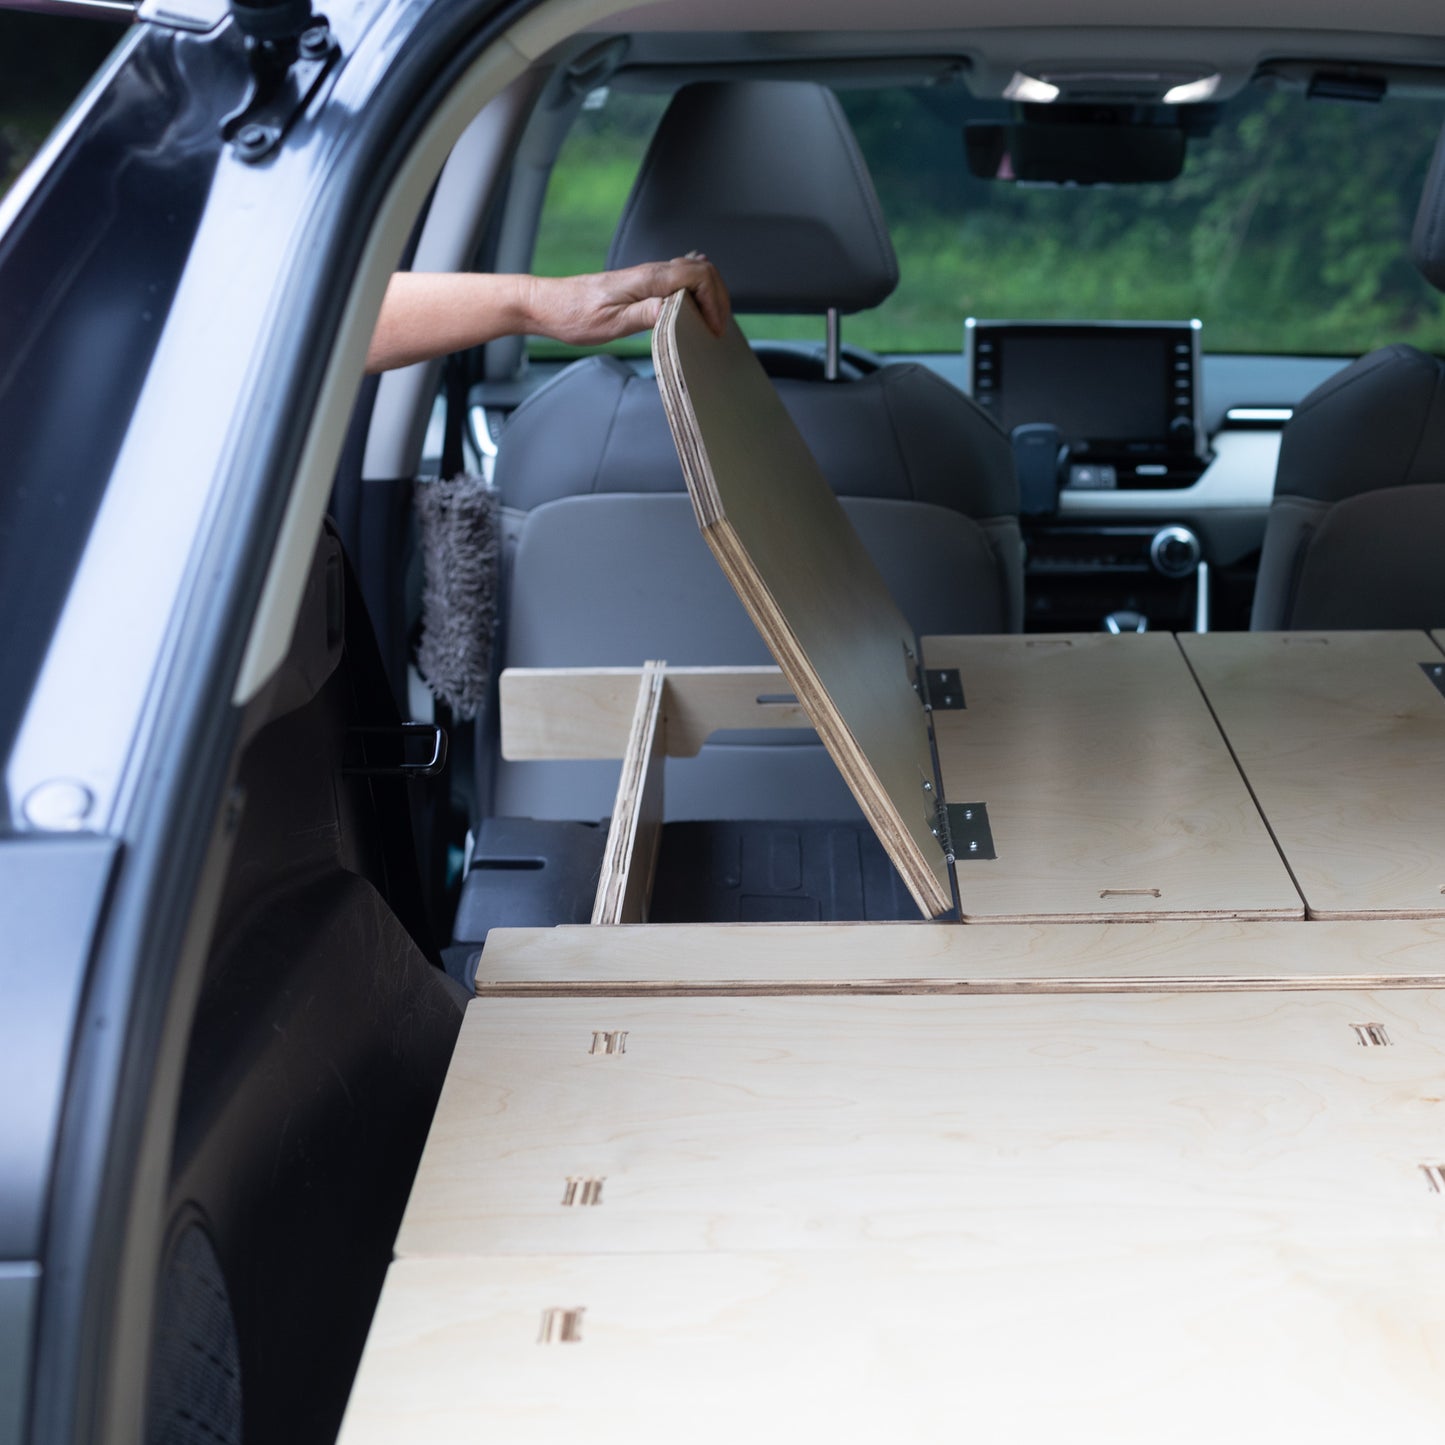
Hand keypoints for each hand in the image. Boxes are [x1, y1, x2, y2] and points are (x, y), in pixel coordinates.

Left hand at [526, 255, 731, 344]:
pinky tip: (695, 303)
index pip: (698, 276)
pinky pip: (677, 277)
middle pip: (702, 270)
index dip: (715, 300)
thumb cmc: (572, 316)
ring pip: (692, 272)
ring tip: (712, 320)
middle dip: (719, 297)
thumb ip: (644, 315)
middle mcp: (649, 272)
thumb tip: (674, 310)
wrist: (547, 305)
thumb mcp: (609, 323)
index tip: (714, 327)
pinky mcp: (640, 283)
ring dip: (709, 293)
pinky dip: (694, 288)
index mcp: (646, 279)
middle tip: (719, 326)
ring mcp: (646, 276)